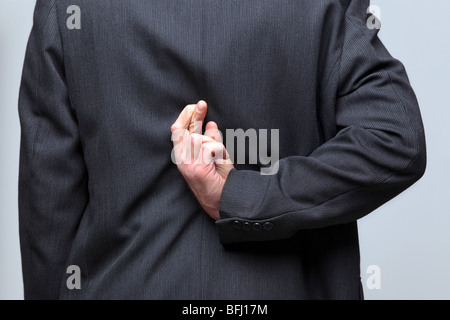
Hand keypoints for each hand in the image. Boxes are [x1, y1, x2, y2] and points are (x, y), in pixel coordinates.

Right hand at [171, 101, 233, 219]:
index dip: (186, 116)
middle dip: (193, 115)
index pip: (178, 131)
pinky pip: (210, 147)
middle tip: (202, 103)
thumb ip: (210, 140)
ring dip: (214, 144)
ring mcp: (187, 164)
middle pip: (183, 130)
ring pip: (200, 138)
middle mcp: (182, 159)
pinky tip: (219, 162)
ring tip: (218, 158)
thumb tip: (210, 123)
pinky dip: (219, 152)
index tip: (196, 105)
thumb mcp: (215, 155)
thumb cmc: (219, 179)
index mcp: (184, 155)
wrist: (224, 200)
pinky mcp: (196, 167)